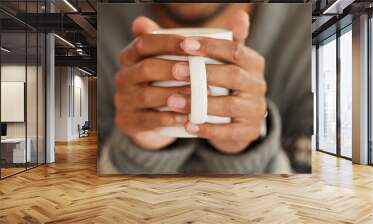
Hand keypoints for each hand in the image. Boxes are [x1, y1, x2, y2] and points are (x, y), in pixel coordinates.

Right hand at [115, 17, 191, 149]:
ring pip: (146, 95)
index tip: (191, 44)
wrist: (151, 120)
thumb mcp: (173, 63)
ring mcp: (124, 99)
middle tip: (193, 71)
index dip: (167, 42)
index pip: (145, 42)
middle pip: (145, 68)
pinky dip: (169, 118)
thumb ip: (194, 45)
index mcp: (132, 56)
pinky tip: (187, 118)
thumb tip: (238, 18)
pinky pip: (148, 120)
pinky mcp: (129, 121)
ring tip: (196, 96)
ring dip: (173, 95)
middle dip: (170, 68)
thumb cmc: (167, 83)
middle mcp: (125, 76)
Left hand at [170, 11, 266, 153]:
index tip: (184, 45)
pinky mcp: (248, 131)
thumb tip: (145, 23)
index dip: (210, 46)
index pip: (234, 49)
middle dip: (204, 73)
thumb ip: (199, 42)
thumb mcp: (218, 61)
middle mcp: (258, 84)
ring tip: (173, 101)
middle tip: (176, 71)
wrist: (238, 120)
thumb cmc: (221, 84)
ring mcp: (255, 109)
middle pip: (234, 76)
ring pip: (230, 105)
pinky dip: (207, 129)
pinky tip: (187, 125)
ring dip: (200, 103)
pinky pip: (228, 131)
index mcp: (252, 62)